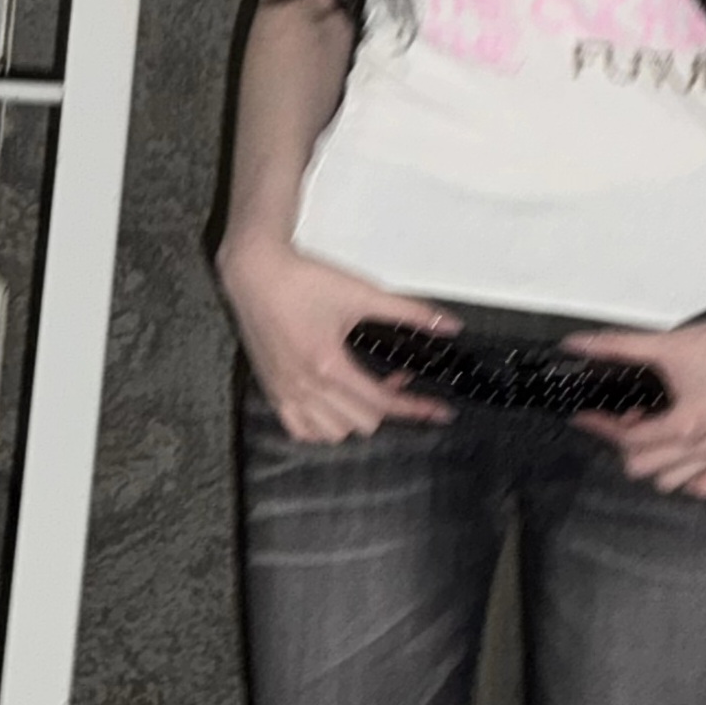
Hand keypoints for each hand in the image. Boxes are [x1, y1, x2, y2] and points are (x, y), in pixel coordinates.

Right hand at [215, 231, 456, 440]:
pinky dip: (322, 427)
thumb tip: (451, 326)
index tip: (441, 412)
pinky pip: (301, 430)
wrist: (254, 272)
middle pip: (362, 422)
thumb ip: (409, 312)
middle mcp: (305, 386)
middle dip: (387, 405)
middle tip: (396, 378)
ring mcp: (285, 392)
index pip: (382, 402)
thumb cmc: (305, 280)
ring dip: (356, 419)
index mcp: (328, 365)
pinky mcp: (272, 390)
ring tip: (364, 390)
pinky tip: (333, 405)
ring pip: (332, 433)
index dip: (416, 408)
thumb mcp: (362, 293)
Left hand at [564, 312, 705, 496]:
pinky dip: (686, 477)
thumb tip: (575, 345)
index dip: (600, 428)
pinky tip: (681, 452)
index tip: (585, 416)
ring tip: (654, 432)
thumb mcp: (667, 345)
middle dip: (625, 444)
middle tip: (627, 417)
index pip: (627, 442)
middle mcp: (702, 448)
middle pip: (642, 468)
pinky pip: (703, 486)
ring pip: (670, 483)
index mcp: (684, 426)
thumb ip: (617, 347)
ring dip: (653, 462)